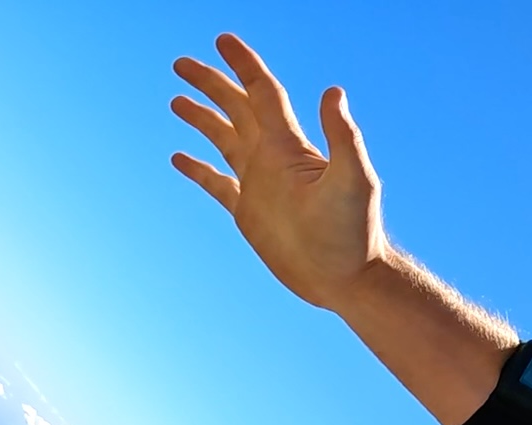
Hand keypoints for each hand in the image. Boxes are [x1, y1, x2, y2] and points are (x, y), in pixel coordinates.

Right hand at [170, 34, 385, 311]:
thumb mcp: (354, 179)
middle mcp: (272, 159)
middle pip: (236, 108)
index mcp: (289, 146)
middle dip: (211, 84)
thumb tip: (333, 90)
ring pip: (223, 139)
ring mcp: (260, 185)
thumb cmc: (355, 233)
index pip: (262, 93)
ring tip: (176, 99)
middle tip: (181, 63)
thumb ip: (342, 136)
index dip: (243, 64)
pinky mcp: (249, 214)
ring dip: (202, 118)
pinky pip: (217, 184)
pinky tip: (178, 158)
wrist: (348, 278)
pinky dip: (197, 169)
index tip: (222, 39)